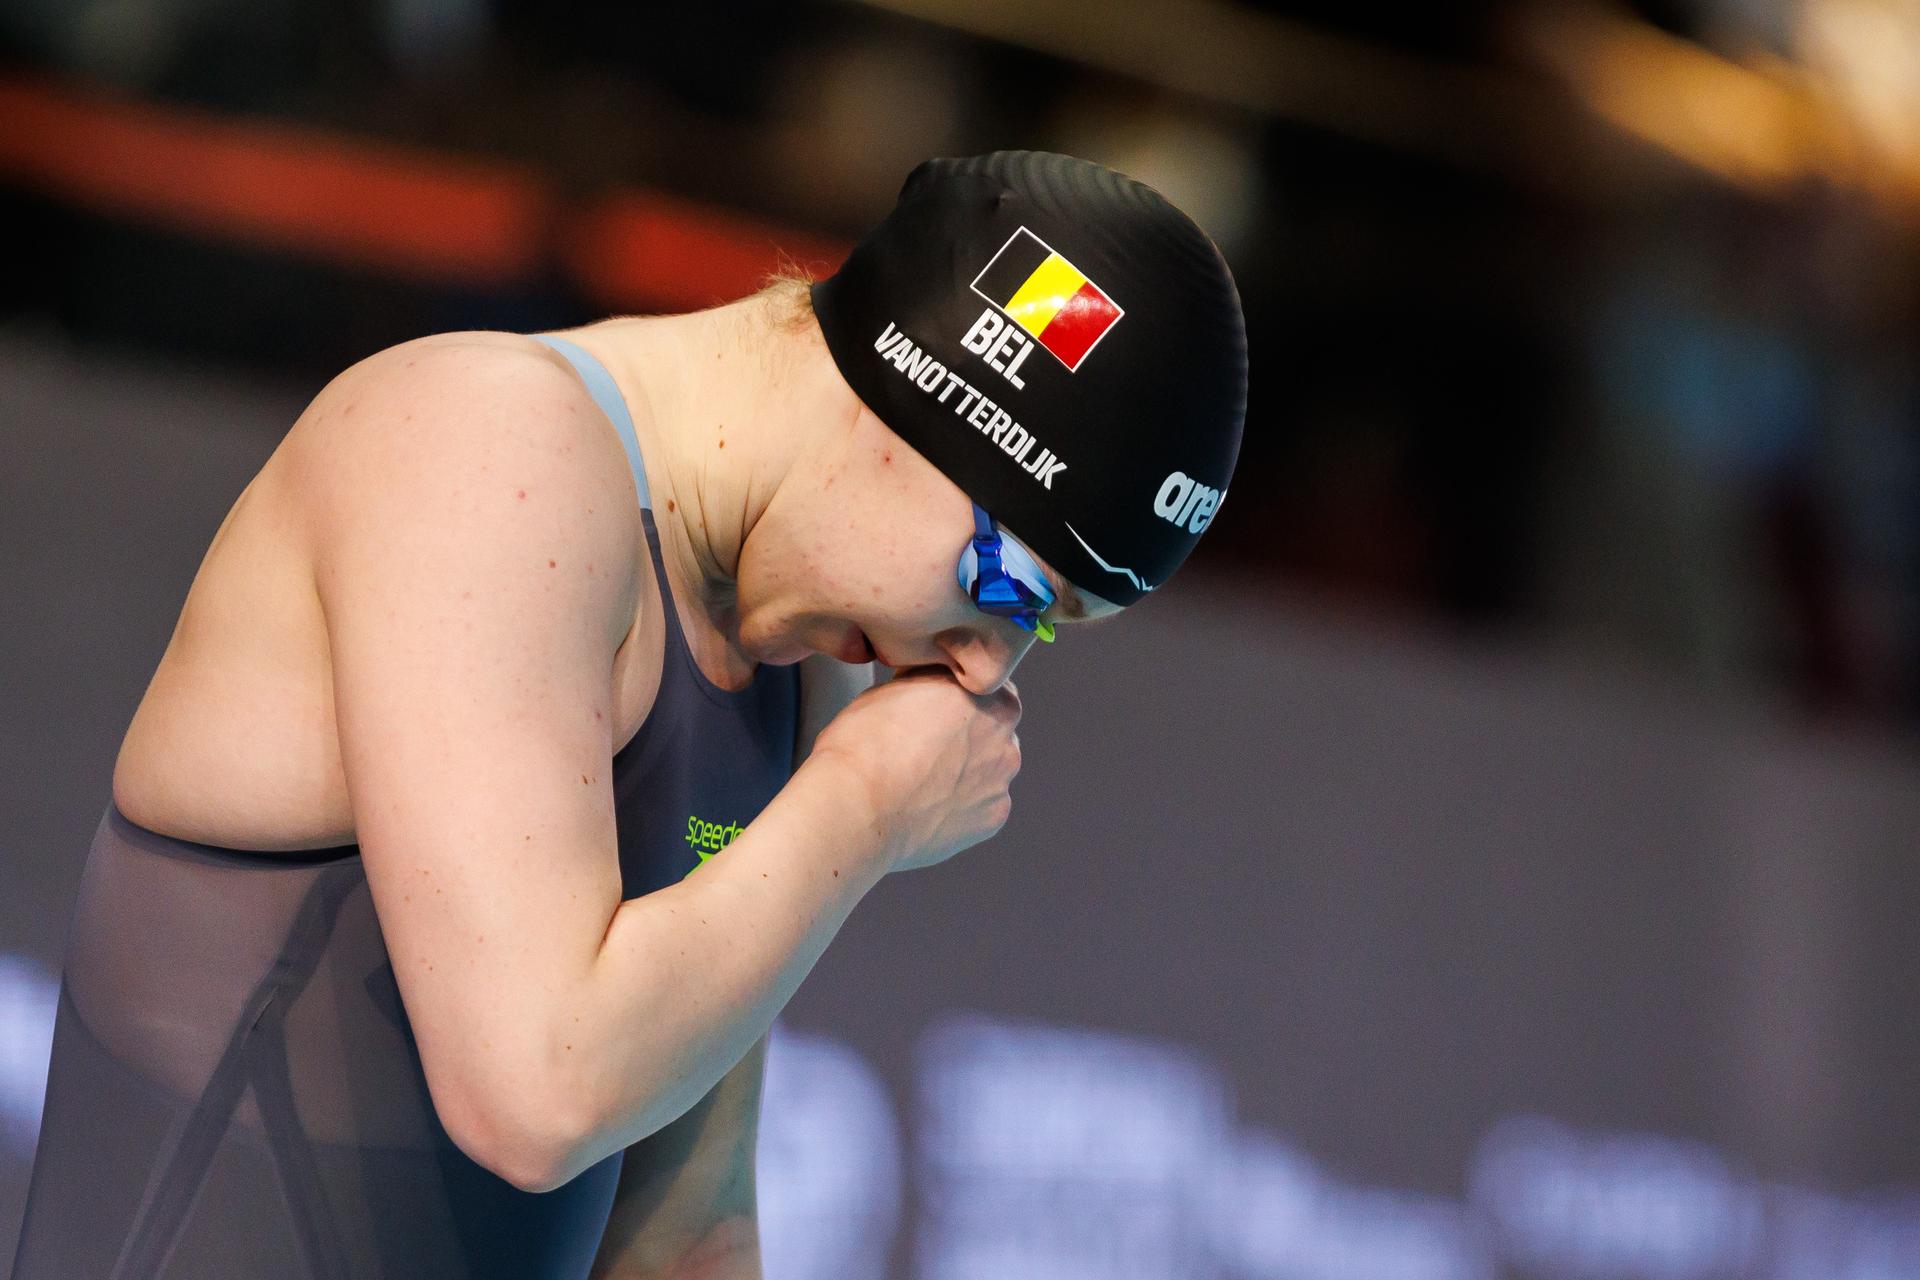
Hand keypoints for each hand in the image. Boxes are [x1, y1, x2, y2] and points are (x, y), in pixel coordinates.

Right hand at [808, 666, 1022, 872]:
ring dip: (966, 771)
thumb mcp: (895, 685)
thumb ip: (931, 682)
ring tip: (922, 781)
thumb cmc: (865, 743)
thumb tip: (933, 684)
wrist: (856, 808)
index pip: (984, 686)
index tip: (932, 709)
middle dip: (967, 734)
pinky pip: (982, 805)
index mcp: (988, 693)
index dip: (955, 696)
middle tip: (924, 746)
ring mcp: (1003, 779)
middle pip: (992, 728)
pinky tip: (928, 806)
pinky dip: (961, 805)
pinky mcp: (994, 817)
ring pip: (988, 769)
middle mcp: (1006, 734)